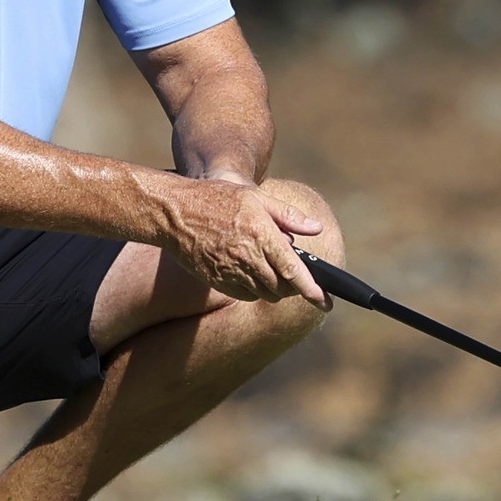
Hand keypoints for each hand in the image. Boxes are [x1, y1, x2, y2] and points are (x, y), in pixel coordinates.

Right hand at [163, 181, 325, 304]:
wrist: (175, 212)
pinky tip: (252, 273)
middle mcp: (247, 257)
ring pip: (263, 294)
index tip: (325, 302)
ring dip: (274, 289)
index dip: (312, 290)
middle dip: (294, 287)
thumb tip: (316, 228)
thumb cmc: (218, 198)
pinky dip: (253, 289)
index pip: (293, 271)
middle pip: (281, 288)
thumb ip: (289, 216)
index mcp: (262, 236)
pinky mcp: (215, 280)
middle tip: (298, 278)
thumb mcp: (257, 197)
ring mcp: (229, 271)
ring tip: (274, 272)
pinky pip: (242, 294)